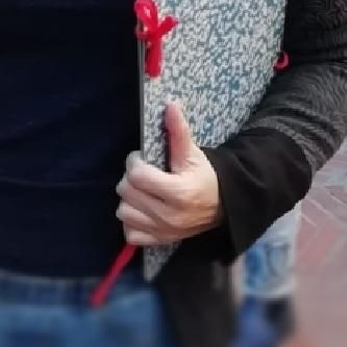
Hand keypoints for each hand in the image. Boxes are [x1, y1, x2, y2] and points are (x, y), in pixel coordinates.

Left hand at [117, 103, 222, 249]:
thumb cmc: (204, 176)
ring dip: (129, 200)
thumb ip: (179, 131)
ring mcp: (163, 231)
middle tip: (143, 174)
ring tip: (142, 192)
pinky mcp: (159, 241)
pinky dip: (132, 222)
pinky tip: (142, 210)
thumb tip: (169, 105)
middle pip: (127, 192)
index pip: (137, 176)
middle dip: (130, 179)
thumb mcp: (192, 154)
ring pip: (124, 212)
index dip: (135, 163)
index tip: (142, 159)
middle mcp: (169, 216)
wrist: (223, 206)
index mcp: (178, 192)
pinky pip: (131, 234)